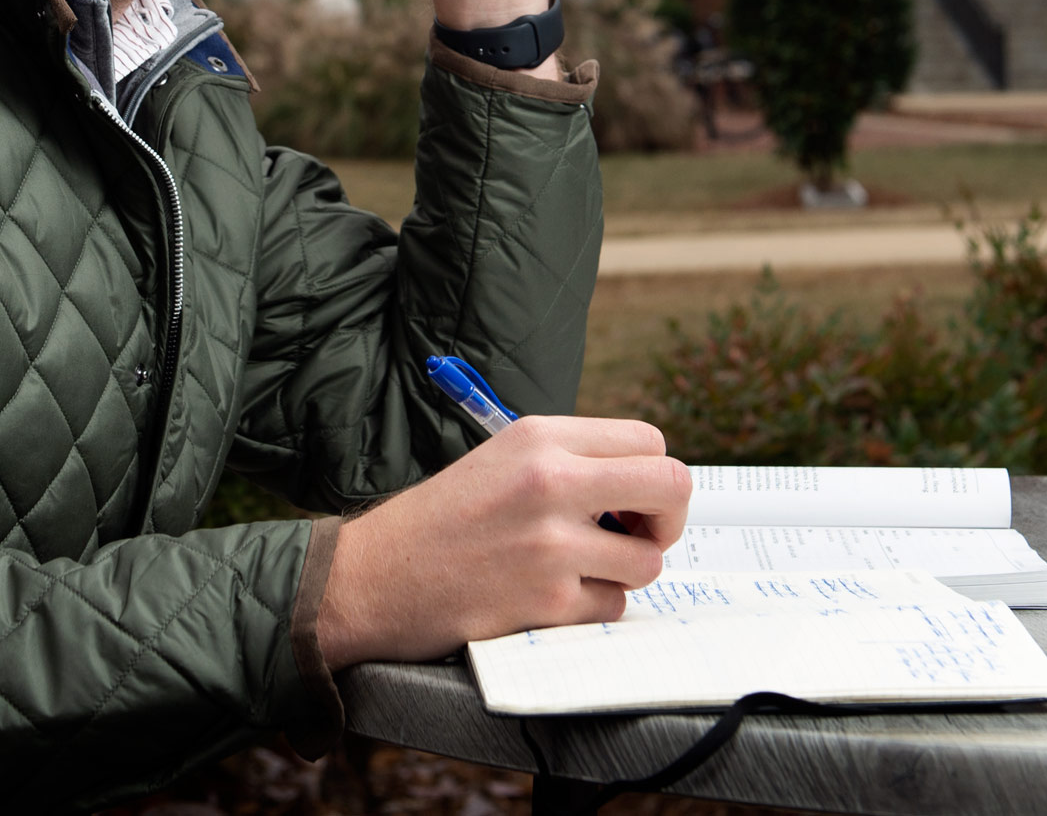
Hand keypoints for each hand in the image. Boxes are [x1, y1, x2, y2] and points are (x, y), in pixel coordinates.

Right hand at [315, 417, 691, 665]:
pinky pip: (612, 606)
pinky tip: (550, 597)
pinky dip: (591, 607)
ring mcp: (551, 543)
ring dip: (624, 571)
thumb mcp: (502, 458)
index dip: (651, 475)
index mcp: (541, 438)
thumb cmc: (440, 519)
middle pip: (671, 486)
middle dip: (668, 518)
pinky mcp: (547, 600)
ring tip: (580, 569)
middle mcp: (551, 481)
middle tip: (640, 534)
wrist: (375, 576)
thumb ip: (571, 460)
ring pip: (648, 559)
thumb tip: (644, 483)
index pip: (648, 440)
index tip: (633, 500)